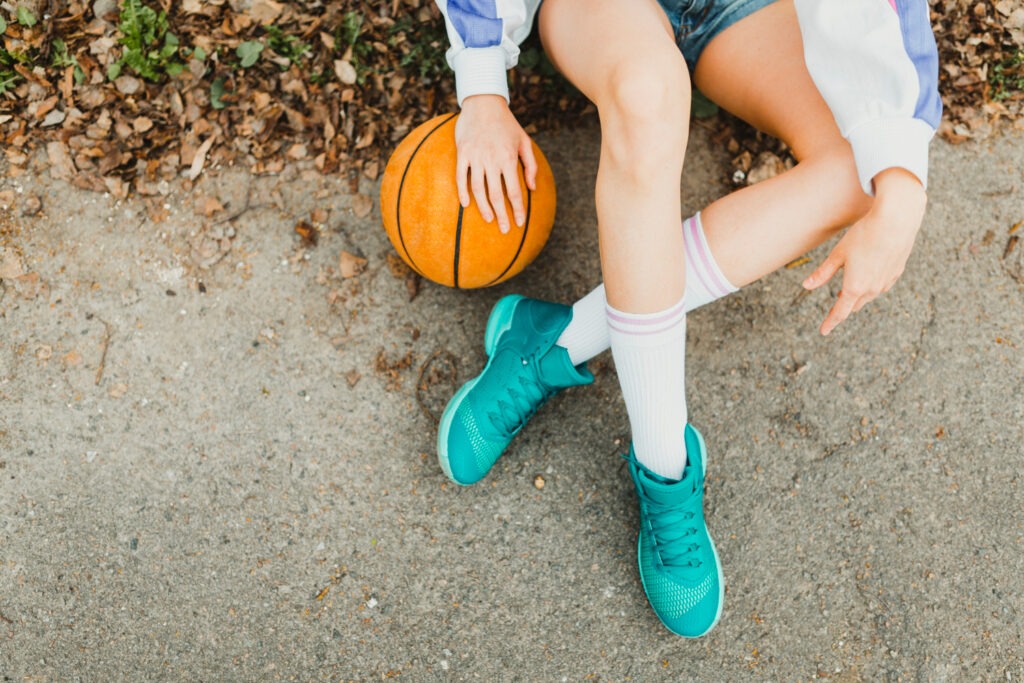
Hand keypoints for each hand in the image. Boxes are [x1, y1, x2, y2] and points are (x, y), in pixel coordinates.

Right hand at [455, 95, 537, 233]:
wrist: (484, 102)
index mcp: (508, 158)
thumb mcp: (524, 141)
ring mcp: (475, 157)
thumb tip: (532, 189)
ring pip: (478, 189)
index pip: (514, 191)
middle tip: (504, 230)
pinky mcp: (462, 153)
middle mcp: (492, 160)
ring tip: (489, 219)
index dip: (517, 209)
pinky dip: (463, 192)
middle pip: (496, 195)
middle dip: (501, 215)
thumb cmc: (507, 123)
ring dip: (484, 207)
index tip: (519, 223)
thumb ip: (530, 165)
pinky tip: (466, 204)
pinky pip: (461, 177)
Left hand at [803, 168, 926, 335]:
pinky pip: (881, 286)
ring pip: (868, 296)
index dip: (831, 322)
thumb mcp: (838, 254)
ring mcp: (886, 282)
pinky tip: (868, 280)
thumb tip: (806, 286)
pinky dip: (871, 287)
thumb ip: (823, 273)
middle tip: (834, 312)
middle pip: (854, 305)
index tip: (824, 331)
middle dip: (843, 309)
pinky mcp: (897, 272)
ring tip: (846, 295)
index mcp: (854, 287)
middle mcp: (872, 289)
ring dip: (857, 297)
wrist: (897, 221)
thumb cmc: (864, 235)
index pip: (840, 312)